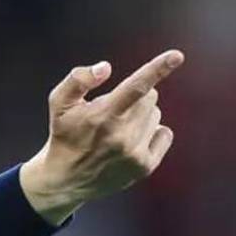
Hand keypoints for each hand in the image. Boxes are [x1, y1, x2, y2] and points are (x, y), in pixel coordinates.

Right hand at [19, 49, 184, 224]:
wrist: (66, 179)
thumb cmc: (64, 134)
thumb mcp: (59, 102)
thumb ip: (78, 79)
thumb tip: (105, 67)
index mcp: (103, 115)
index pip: (136, 86)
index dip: (158, 68)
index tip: (177, 56)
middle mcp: (122, 135)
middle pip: (150, 97)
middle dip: (136, 97)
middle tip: (115, 109)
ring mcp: (135, 153)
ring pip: (156, 115)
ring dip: (142, 115)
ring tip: (119, 128)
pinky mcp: (145, 167)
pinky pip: (165, 134)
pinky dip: (153, 132)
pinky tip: (133, 139)